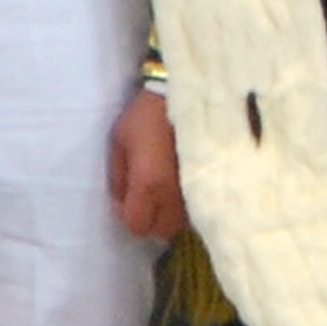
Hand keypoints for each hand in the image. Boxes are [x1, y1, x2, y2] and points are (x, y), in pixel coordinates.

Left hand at [108, 87, 187, 239]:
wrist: (186, 94)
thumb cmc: (147, 115)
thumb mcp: (119, 140)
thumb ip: (116, 176)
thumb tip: (119, 202)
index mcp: (148, 185)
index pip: (136, 226)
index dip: (127, 215)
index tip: (127, 196)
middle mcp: (174, 196)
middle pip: (160, 231)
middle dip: (150, 218)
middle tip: (146, 195)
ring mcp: (195, 192)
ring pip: (181, 222)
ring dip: (169, 213)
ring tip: (164, 189)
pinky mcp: (210, 185)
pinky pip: (196, 209)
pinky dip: (186, 204)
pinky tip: (181, 183)